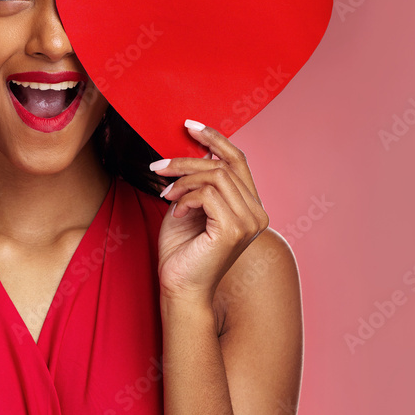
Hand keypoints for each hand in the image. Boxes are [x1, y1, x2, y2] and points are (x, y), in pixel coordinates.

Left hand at [149, 121, 268, 306]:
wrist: (180, 288)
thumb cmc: (182, 252)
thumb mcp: (189, 207)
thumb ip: (198, 183)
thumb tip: (196, 151)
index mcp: (250, 206)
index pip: (238, 161)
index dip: (216, 138)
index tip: (189, 125)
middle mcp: (257, 213)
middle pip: (223, 165)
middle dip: (186, 160)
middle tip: (158, 167)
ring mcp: (249, 221)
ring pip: (214, 176)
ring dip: (182, 180)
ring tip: (165, 194)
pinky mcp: (234, 229)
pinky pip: (207, 193)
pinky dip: (185, 198)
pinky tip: (176, 213)